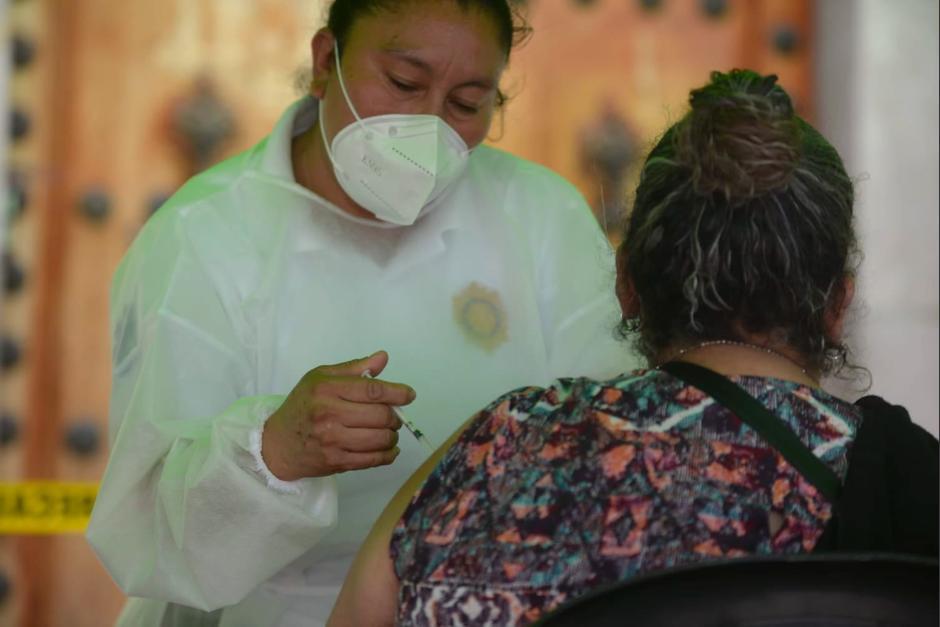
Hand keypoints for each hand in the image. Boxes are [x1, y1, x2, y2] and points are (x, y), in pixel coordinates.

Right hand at [261, 351, 413, 480]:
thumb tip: (382, 358)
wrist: (277, 444)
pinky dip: (388, 454)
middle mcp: (329, 414)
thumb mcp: (320, 378)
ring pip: (380, 439)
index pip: (371, 390)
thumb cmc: (302, 405)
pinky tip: (388, 448)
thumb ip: (353, 369)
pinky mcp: (336, 461)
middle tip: (393, 416)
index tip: (409, 395)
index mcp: (326, 389)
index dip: (397, 392)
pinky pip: (373, 460)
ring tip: (388, 431)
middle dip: (394, 416)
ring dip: (392, 435)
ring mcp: (333, 440)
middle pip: (380, 416)